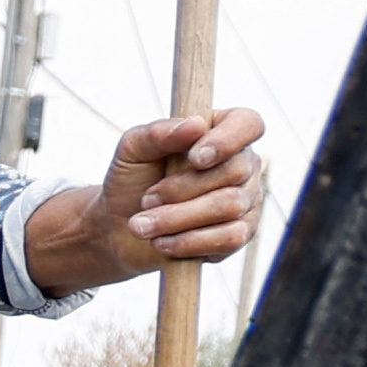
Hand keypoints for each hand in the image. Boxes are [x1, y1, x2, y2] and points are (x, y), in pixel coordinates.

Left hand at [23, 107, 270, 296]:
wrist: (119, 229)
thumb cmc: (132, 181)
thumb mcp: (131, 151)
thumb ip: (157, 133)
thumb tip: (195, 124)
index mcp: (221, 133)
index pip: (248, 123)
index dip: (227, 140)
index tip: (195, 158)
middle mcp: (242, 165)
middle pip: (234, 171)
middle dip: (181, 189)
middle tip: (146, 199)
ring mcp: (247, 201)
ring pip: (230, 207)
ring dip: (176, 218)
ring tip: (141, 225)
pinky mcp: (240, 234)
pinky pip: (229, 238)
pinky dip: (187, 242)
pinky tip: (161, 242)